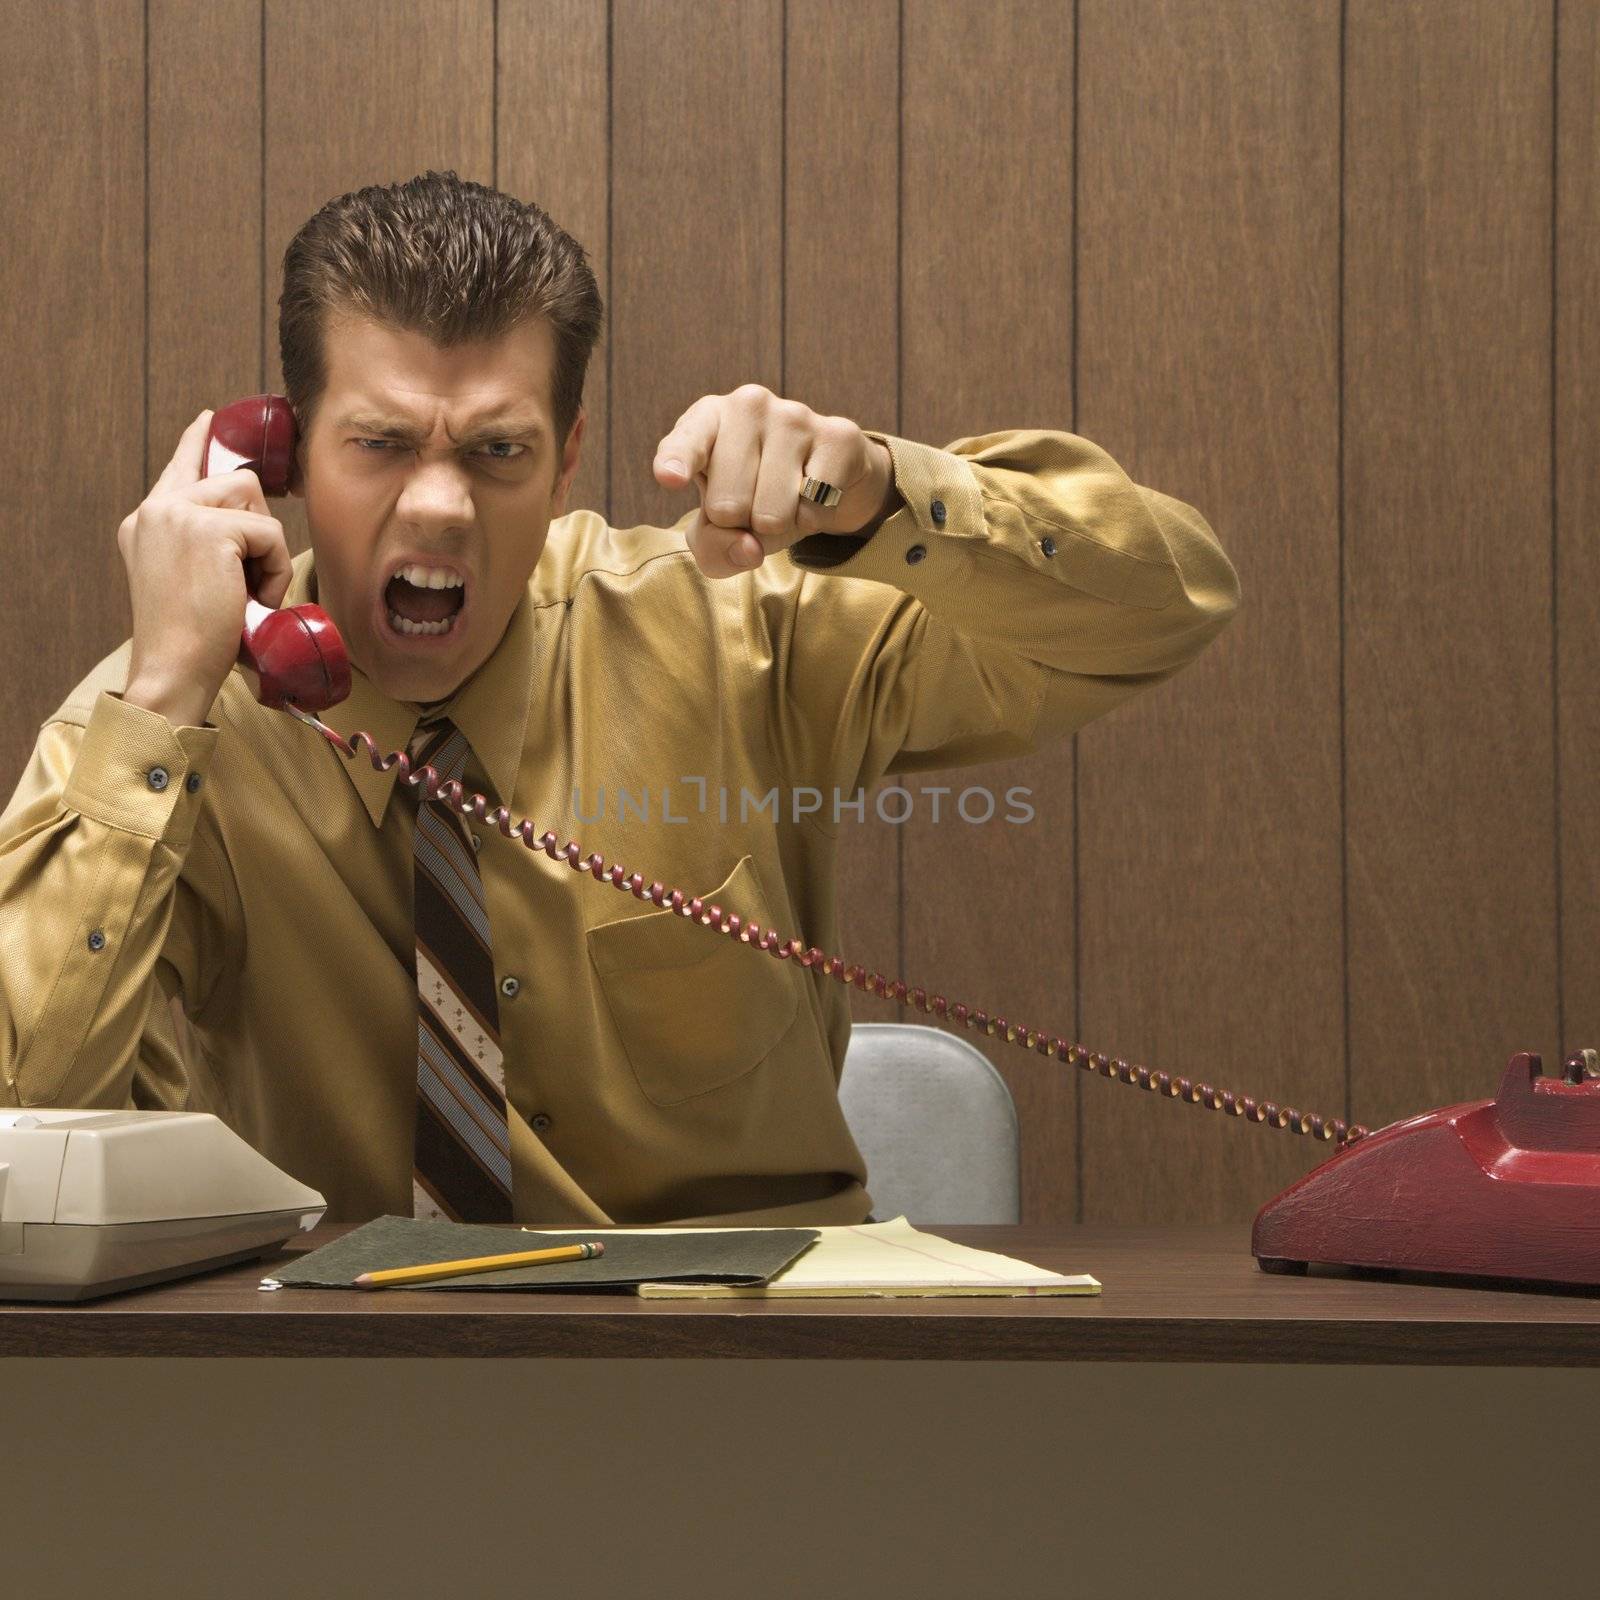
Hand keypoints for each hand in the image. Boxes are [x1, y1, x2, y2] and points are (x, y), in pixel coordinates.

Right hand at [118, 409, 293, 726]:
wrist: (173, 669)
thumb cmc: (191, 641)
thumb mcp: (188, 580)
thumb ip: (203, 544)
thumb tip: (247, 525)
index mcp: (145, 522)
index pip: (179, 467)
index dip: (198, 443)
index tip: (210, 419)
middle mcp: (155, 510)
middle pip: (238, 483)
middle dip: (260, 530)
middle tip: (247, 580)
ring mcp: (177, 513)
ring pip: (256, 503)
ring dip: (267, 551)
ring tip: (245, 592)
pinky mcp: (206, 527)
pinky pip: (270, 533)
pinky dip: (273, 569)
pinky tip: (251, 598)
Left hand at [652, 384, 896, 578]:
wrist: (822, 473)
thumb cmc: (752, 496)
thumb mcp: (717, 526)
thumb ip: (713, 547)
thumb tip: (750, 549)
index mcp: (706, 419)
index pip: (688, 442)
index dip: (677, 462)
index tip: (669, 477)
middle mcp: (747, 405)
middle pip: (727, 506)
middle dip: (739, 525)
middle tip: (751, 504)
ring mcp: (794, 416)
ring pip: (772, 513)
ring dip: (777, 525)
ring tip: (781, 500)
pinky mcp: (837, 436)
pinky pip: (813, 509)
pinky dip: (811, 519)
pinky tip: (813, 493)